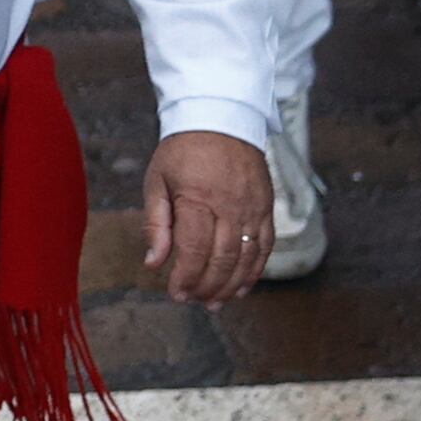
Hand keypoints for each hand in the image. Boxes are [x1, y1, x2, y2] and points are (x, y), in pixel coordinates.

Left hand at [140, 130, 272, 305]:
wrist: (222, 118)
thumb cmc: (183, 151)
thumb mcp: (157, 182)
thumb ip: (156, 224)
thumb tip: (154, 263)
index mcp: (198, 199)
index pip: (195, 251)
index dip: (186, 278)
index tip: (176, 294)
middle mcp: (230, 206)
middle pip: (223, 259)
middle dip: (207, 287)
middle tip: (194, 300)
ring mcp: (253, 208)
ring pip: (246, 257)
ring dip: (231, 285)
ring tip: (215, 302)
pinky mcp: (266, 207)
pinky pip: (265, 246)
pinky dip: (255, 270)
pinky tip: (242, 287)